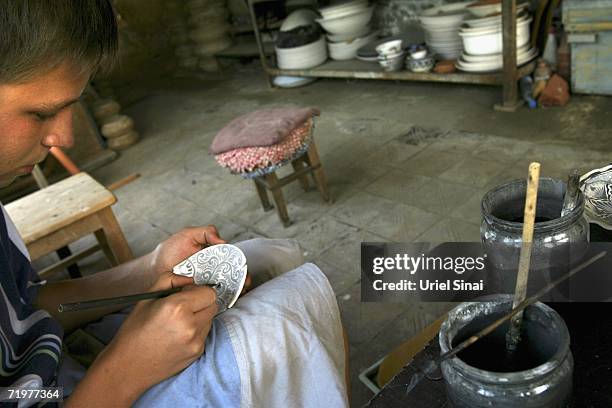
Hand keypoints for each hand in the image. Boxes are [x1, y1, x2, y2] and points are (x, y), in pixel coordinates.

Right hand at [102, 273, 217, 393]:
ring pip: (210, 318)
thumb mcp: (147, 297)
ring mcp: (195, 342)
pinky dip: (196, 330)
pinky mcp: (197, 353)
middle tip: (182, 306)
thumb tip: (188, 279)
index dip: (196, 289)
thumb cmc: (134, 333)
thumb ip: (170, 280)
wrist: (128, 367)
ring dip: (199, 316)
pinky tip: (178, 334)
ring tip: (177, 322)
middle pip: (212, 304)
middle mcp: (190, 326)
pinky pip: (205, 333)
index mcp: (177, 308)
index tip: (185, 293)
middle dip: (200, 301)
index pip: (208, 291)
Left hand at [148, 225, 251, 292]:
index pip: (232, 261)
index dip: (241, 266)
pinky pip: (213, 300)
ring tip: (238, 293)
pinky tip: (228, 301)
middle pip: (233, 277)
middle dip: (242, 281)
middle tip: (244, 284)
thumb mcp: (188, 235)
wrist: (153, 269)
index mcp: (214, 256)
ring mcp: (206, 285)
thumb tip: (223, 241)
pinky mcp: (198, 296)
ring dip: (235, 291)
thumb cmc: (170, 251)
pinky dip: (222, 301)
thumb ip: (206, 232)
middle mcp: (213, 271)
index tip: (243, 271)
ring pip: (226, 289)